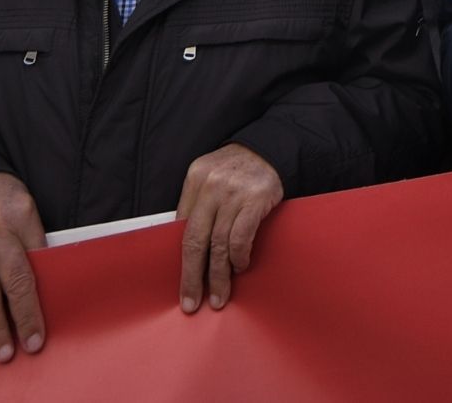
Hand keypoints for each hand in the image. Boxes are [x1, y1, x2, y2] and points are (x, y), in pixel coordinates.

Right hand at [0, 172, 46, 362]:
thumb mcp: (20, 208)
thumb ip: (32, 242)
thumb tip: (44, 292)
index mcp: (19, 213)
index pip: (39, 259)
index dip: (42, 295)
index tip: (46, 326)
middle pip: (13, 278)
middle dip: (23, 316)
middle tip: (30, 345)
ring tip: (3, 352)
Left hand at [176, 144, 282, 312]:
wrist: (271, 149)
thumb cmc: (236, 169)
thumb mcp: (209, 178)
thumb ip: (197, 206)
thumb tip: (188, 247)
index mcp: (194, 180)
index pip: (180, 228)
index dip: (180, 260)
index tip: (181, 284)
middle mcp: (210, 186)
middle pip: (194, 240)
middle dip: (192, 276)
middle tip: (192, 302)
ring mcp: (232, 193)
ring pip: (218, 244)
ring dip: (218, 275)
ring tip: (219, 296)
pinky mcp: (255, 200)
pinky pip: (241, 237)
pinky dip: (238, 257)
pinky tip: (240, 268)